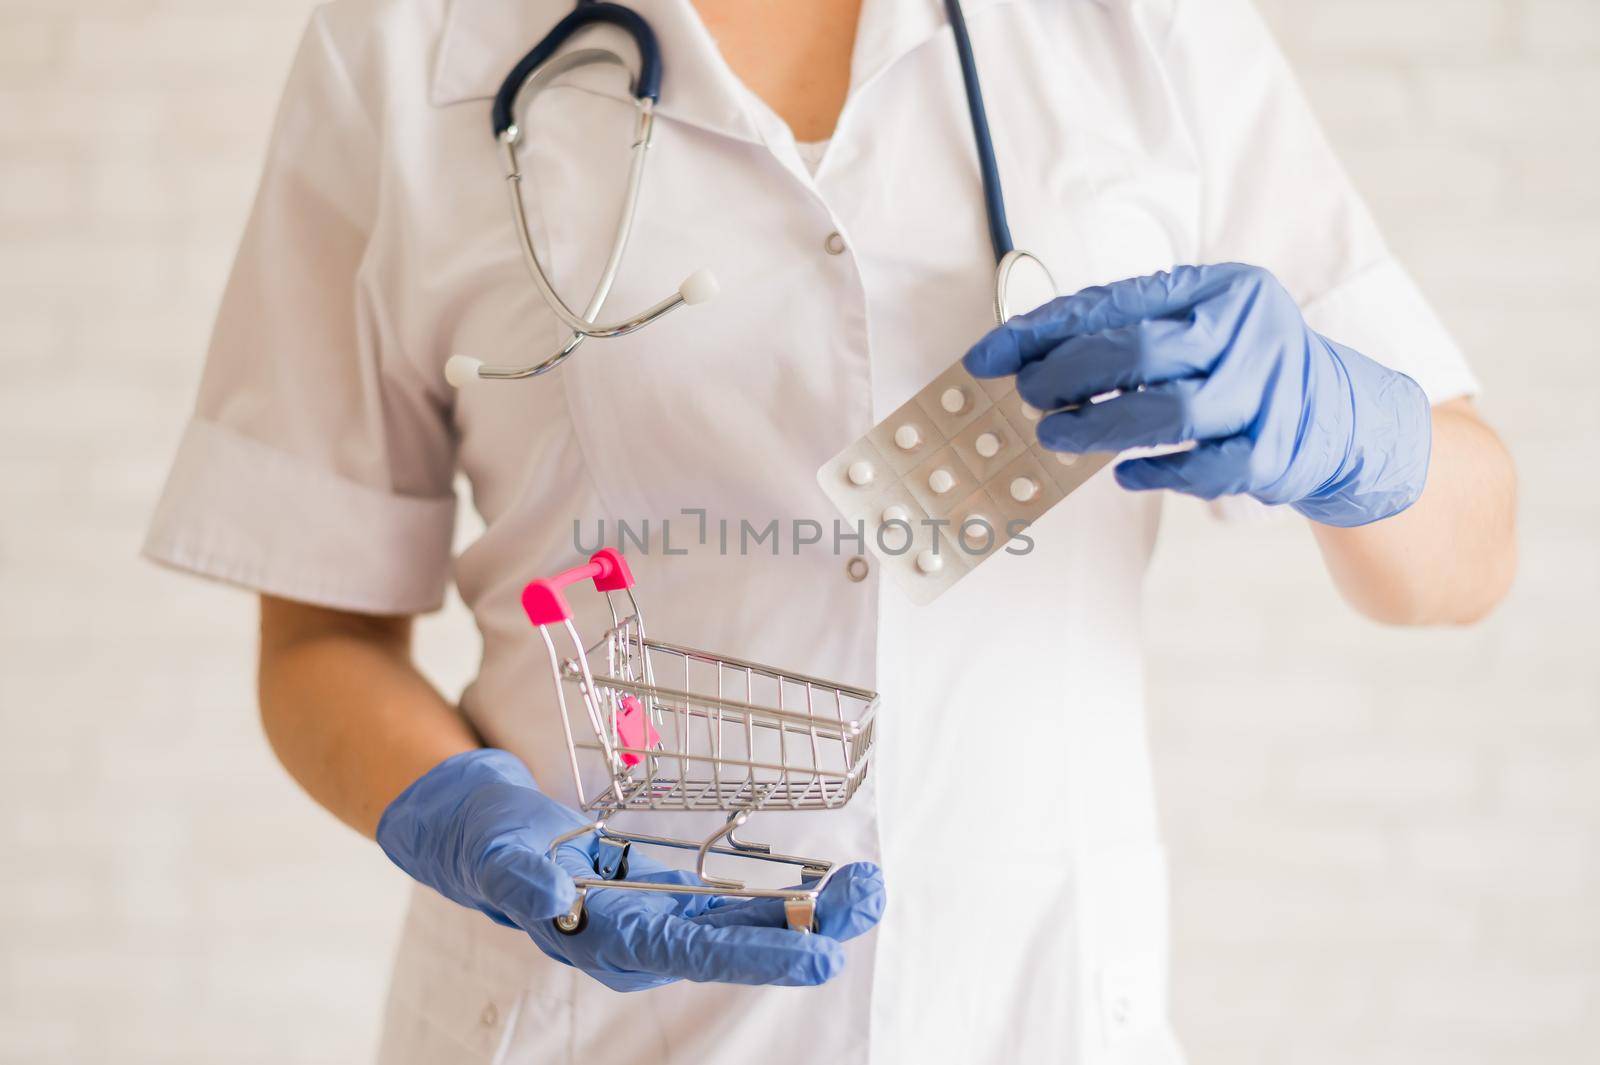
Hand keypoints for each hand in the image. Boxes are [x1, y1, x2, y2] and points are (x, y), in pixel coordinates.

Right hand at [377, 749, 884, 990]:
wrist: (486, 838)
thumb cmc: (489, 844)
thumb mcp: (495, 853)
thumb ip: (521, 878)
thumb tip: (555, 899)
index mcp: (607, 941)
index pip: (693, 953)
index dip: (756, 953)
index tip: (818, 954)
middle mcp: (646, 942)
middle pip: (737, 943)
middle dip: (808, 930)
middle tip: (870, 901)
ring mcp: (665, 922)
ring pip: (748, 926)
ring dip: (811, 914)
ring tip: (870, 892)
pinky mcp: (674, 901)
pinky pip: (739, 905)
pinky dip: (787, 899)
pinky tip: (832, 889)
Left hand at [962, 263, 1431, 525]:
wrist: (1342, 417)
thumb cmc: (1243, 369)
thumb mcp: (1198, 327)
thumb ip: (1126, 332)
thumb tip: (1024, 354)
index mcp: (1220, 287)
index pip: (1114, 302)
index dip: (1042, 332)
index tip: (988, 357)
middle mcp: (1250, 328)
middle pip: (1139, 351)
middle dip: (1067, 377)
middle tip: (1028, 399)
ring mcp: (1269, 390)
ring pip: (1171, 412)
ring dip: (1101, 429)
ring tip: (1059, 438)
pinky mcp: (1278, 450)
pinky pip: (1204, 467)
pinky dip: (1156, 474)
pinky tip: (1125, 475)